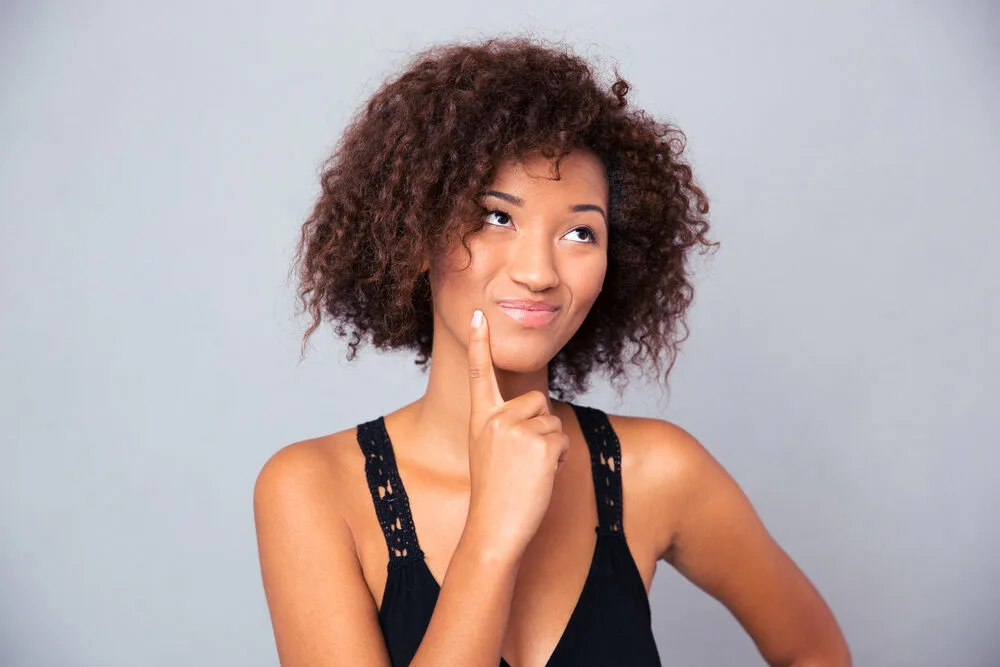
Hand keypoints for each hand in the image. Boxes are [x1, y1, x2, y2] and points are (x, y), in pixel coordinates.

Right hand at [464, 309, 569, 559]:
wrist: (494, 528)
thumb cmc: (495, 495)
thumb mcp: (487, 452)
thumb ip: (503, 426)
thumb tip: (536, 413)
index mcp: (480, 419)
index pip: (478, 373)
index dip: (478, 343)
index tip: (476, 315)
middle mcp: (496, 418)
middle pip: (537, 401)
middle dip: (539, 427)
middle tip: (522, 462)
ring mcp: (518, 429)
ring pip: (552, 421)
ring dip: (550, 446)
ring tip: (528, 471)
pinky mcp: (542, 443)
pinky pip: (562, 438)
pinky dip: (559, 458)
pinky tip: (540, 476)